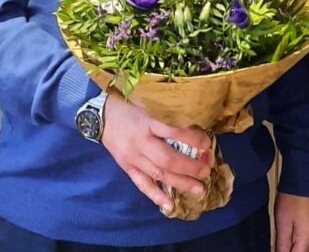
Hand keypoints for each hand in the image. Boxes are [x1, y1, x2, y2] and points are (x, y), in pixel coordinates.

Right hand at [100, 92, 212, 210]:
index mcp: (148, 122)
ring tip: (199, 189)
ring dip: (180, 183)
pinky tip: (170, 205)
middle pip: (167, 159)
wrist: (101, 115)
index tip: (207, 143)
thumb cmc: (130, 106)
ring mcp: (133, 157)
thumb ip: (168, 113)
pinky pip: (142, 184)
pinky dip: (156, 196)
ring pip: (158, 174)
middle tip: (206, 171)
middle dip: (190, 167)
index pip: (174, 131)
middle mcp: (141, 142)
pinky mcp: (127, 167)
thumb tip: (195, 123)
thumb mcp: (150, 102)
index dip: (193, 139)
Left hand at [273, 193, 308, 251]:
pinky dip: (303, 243)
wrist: (304, 176)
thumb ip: (281, 244)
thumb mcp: (282, 223)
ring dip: (298, 249)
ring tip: (285, 242)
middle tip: (280, 247)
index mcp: (308, 237)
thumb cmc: (292, 195)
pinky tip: (294, 238)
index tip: (277, 249)